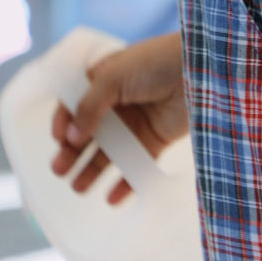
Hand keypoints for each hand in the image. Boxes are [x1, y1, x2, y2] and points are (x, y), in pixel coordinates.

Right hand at [51, 32, 187, 203]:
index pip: (75, 103)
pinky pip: (136, 164)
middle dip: (71, 152)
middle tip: (59, 170)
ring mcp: (136, 123)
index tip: (59, 138)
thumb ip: (89, 106)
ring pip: (108, 152)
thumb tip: (70, 137)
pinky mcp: (156, 140)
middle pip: (88, 132)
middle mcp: (117, 103)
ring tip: (78, 188)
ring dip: (91, 170)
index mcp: (105, 79)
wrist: (202, 71)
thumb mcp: (115, 76)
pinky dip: (125, 183)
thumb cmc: (157, 62)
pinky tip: (112, 197)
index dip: (63, 121)